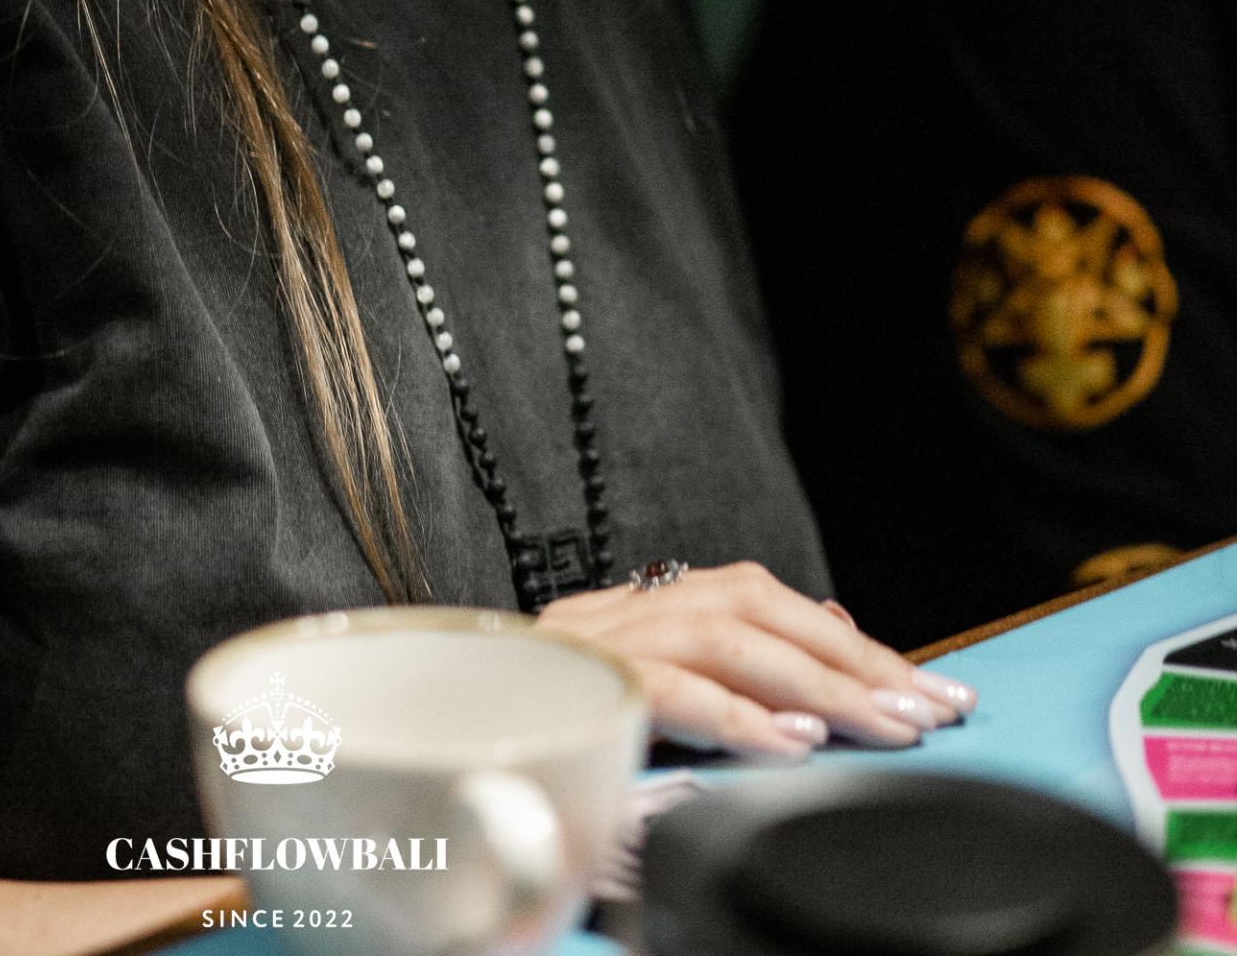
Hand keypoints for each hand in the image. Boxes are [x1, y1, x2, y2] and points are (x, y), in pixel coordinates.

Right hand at [540, 562, 975, 761]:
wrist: (408, 744)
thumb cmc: (527, 738)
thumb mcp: (633, 709)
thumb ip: (717, 678)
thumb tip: (821, 655)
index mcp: (629, 613)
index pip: (754, 599)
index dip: (846, 639)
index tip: (925, 685)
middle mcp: (609, 611)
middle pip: (749, 606)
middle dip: (854, 659)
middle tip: (934, 706)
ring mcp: (583, 643)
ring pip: (719, 635)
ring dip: (816, 681)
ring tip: (886, 725)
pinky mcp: (566, 686)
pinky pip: (662, 691)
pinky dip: (735, 716)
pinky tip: (791, 743)